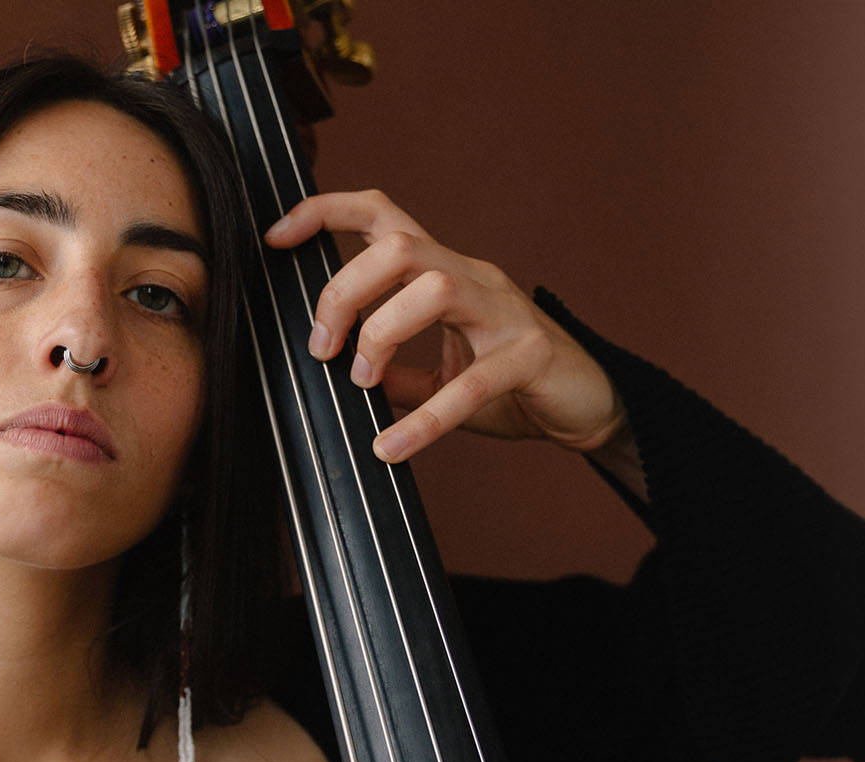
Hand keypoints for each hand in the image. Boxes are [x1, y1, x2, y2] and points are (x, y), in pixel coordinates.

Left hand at [264, 189, 629, 464]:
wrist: (589, 408)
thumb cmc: (509, 385)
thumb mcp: (437, 374)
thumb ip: (392, 370)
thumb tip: (334, 379)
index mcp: (445, 271)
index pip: (383, 215)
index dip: (326, 211)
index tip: (276, 236)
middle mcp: (473, 277)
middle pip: (398, 246)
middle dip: (345, 290)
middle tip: (322, 348)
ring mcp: (506, 312)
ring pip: (435, 287)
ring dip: (382, 332)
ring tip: (361, 382)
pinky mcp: (531, 356)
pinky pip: (473, 383)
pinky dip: (426, 419)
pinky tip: (392, 447)